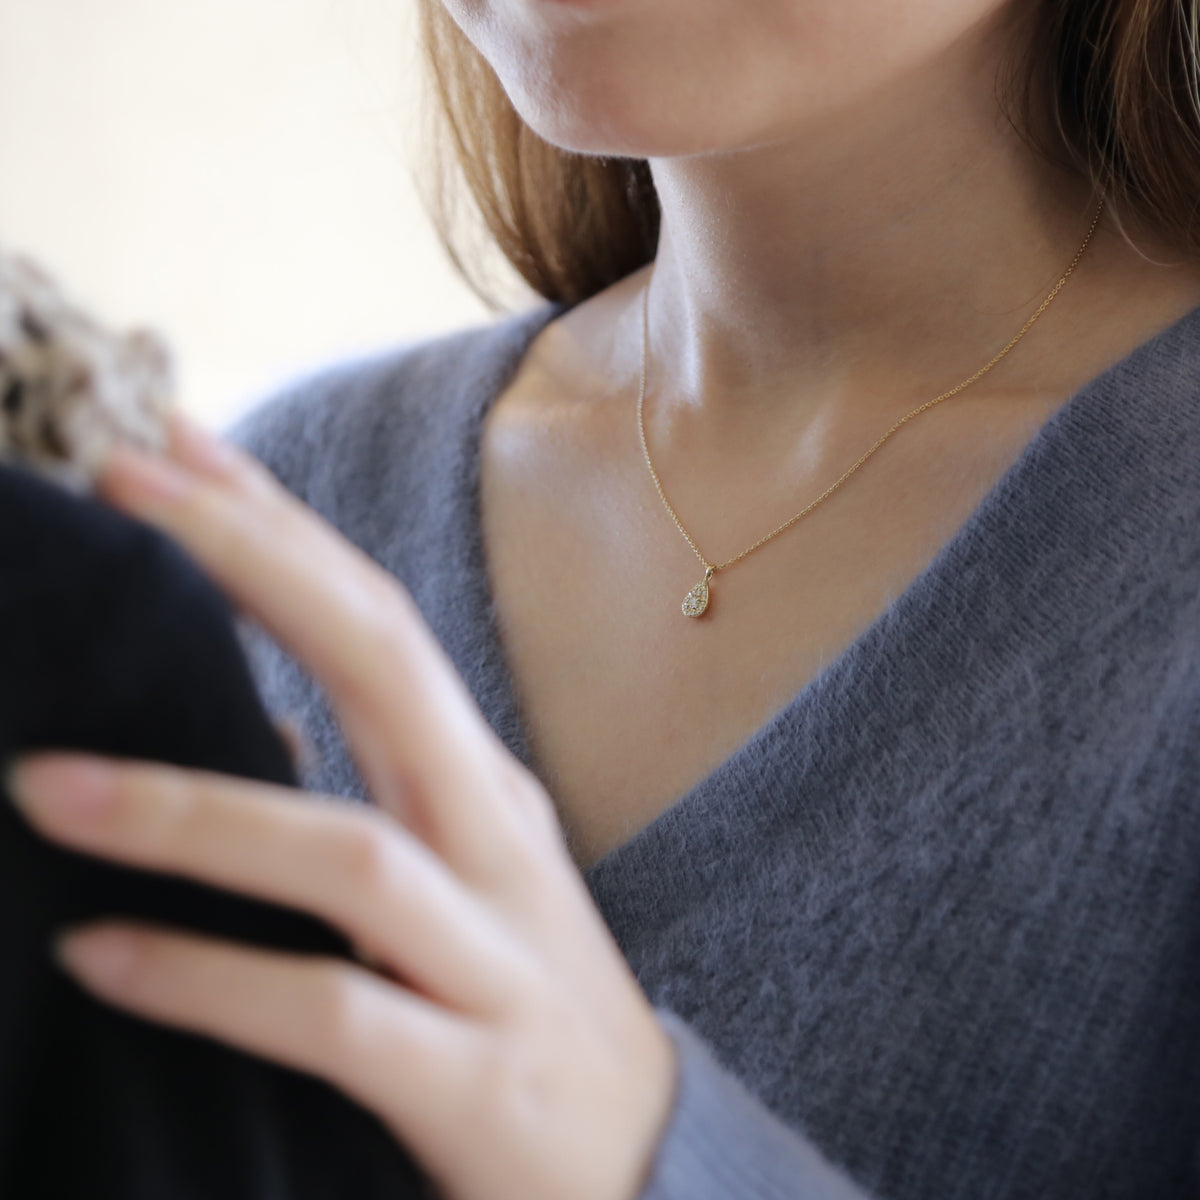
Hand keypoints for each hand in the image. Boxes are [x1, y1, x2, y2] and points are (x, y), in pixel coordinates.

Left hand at [5, 410, 676, 1199]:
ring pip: (347, 856)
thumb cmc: (525, 996)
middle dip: (258, 564)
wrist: (647, 1165)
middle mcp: (491, 843)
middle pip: (386, 666)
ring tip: (47, 784)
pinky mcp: (470, 1081)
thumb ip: (373, 790)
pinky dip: (212, 980)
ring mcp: (490, 959)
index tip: (176, 445)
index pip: (379, 619)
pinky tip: (102, 956)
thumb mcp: (460, 875)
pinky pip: (331, 1015)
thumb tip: (258, 723)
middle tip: (125, 482)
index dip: (282, 527)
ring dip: (193, 812)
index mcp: (479, 785)